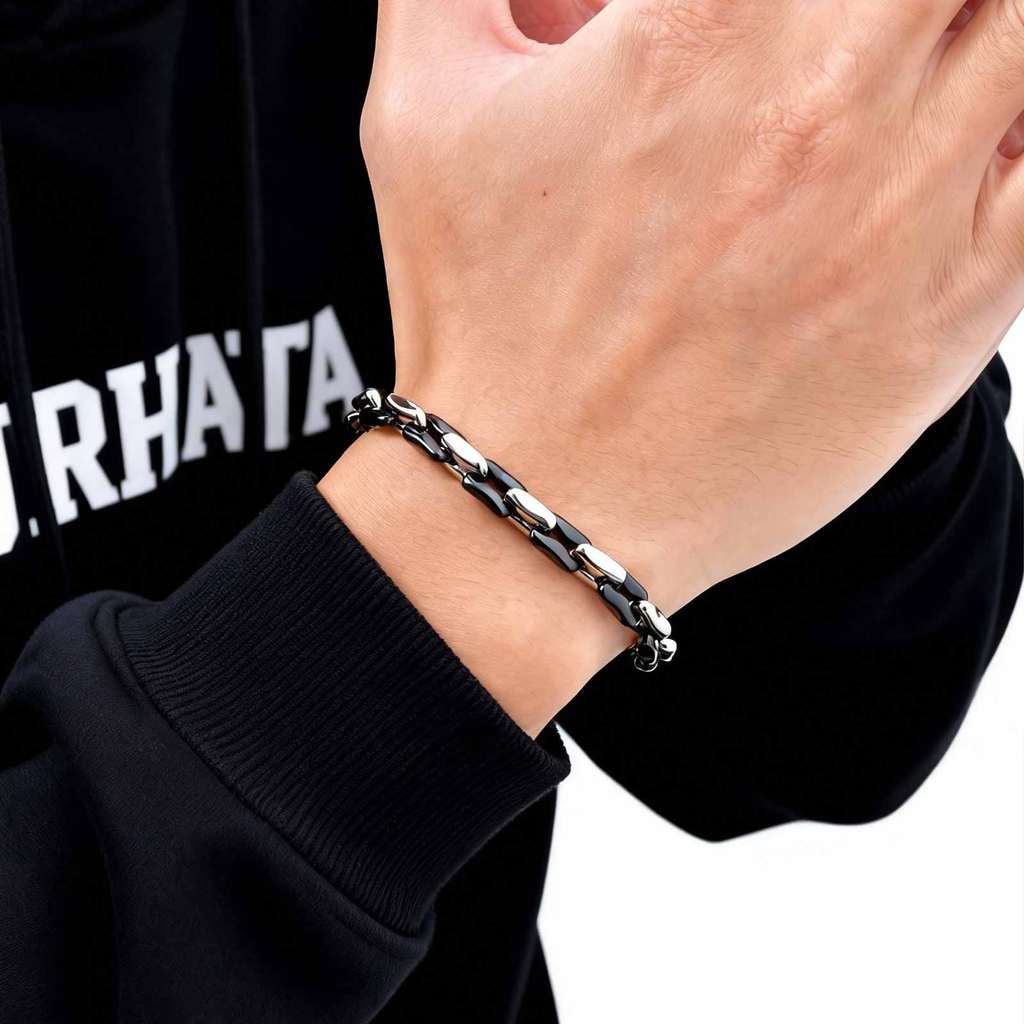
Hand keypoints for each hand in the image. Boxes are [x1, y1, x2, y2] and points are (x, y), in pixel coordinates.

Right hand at [325, 0, 1023, 732]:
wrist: (538, 498)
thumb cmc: (481, 323)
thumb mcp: (420, 110)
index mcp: (705, 24)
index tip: (767, 24)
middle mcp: (826, 99)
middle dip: (892, 12)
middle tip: (851, 46)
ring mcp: (905, 208)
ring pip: (1022, 41)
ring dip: (973, 45)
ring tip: (898, 86)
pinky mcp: (949, 314)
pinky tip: (967, 148)